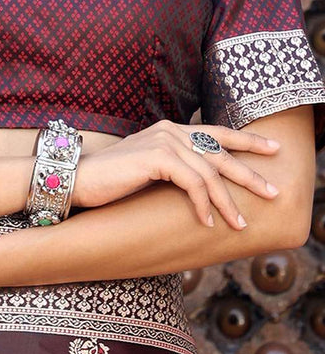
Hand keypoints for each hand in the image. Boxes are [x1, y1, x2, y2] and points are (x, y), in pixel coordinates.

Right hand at [74, 121, 280, 229]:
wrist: (80, 180)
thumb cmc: (113, 181)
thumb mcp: (151, 171)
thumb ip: (176, 168)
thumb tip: (205, 187)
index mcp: (171, 130)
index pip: (217, 133)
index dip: (247, 140)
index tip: (273, 148)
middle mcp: (171, 130)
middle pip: (221, 151)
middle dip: (250, 173)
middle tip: (273, 192)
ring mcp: (164, 141)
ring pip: (210, 171)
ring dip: (227, 201)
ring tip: (239, 223)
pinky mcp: (157, 157)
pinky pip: (192, 183)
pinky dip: (202, 204)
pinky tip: (206, 222)